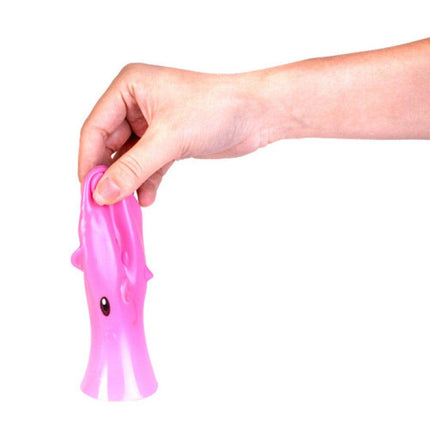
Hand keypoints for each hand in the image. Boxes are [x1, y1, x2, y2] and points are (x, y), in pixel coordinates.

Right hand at [79, 64, 269, 205]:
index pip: (96, 127)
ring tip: (126, 207)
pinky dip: (147, 182)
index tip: (88, 191)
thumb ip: (133, 168)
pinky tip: (146, 199)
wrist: (256, 114)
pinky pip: (149, 165)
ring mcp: (153, 124)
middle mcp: (137, 104)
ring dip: (129, 182)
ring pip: (130, 159)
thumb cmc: (216, 108)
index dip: (89, 161)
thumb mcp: (169, 139)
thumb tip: (103, 193)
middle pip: (110, 145)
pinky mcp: (169, 142)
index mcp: (129, 88)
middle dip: (110, 175)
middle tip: (106, 203)